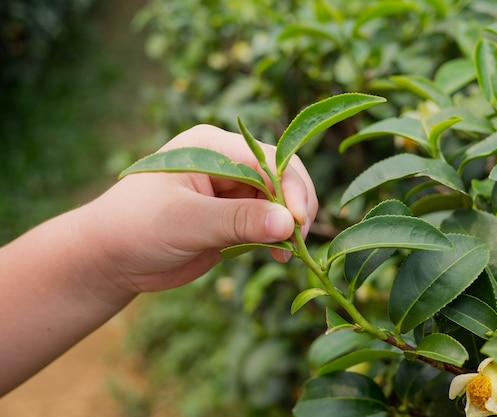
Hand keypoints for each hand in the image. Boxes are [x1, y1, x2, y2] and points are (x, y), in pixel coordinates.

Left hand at [79, 124, 317, 302]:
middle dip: (294, 206)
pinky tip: (278, 255)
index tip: (297, 222)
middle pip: (281, 176)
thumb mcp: (185, 221)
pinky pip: (267, 223)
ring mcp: (231, 191)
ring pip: (278, 202)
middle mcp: (226, 163)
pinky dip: (277, 238)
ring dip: (288, 226)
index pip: (268, 159)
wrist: (109, 259)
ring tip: (287, 253)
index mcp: (212, 147)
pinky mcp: (232, 218)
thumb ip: (237, 220)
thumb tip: (287, 223)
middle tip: (297, 241)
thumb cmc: (135, 227)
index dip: (290, 187)